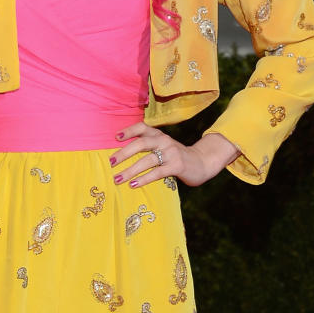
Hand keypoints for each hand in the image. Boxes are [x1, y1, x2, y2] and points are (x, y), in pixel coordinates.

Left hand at [110, 125, 238, 189]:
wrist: (202, 162)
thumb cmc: (177, 157)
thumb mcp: (164, 147)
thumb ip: (149, 147)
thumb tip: (123, 155)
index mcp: (159, 135)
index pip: (142, 127)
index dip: (129, 131)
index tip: (115, 137)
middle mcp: (164, 141)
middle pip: (141, 144)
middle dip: (124, 153)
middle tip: (111, 163)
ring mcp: (171, 153)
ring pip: (147, 160)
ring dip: (130, 170)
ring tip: (118, 179)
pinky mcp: (177, 166)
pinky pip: (157, 172)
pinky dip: (143, 179)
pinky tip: (133, 185)